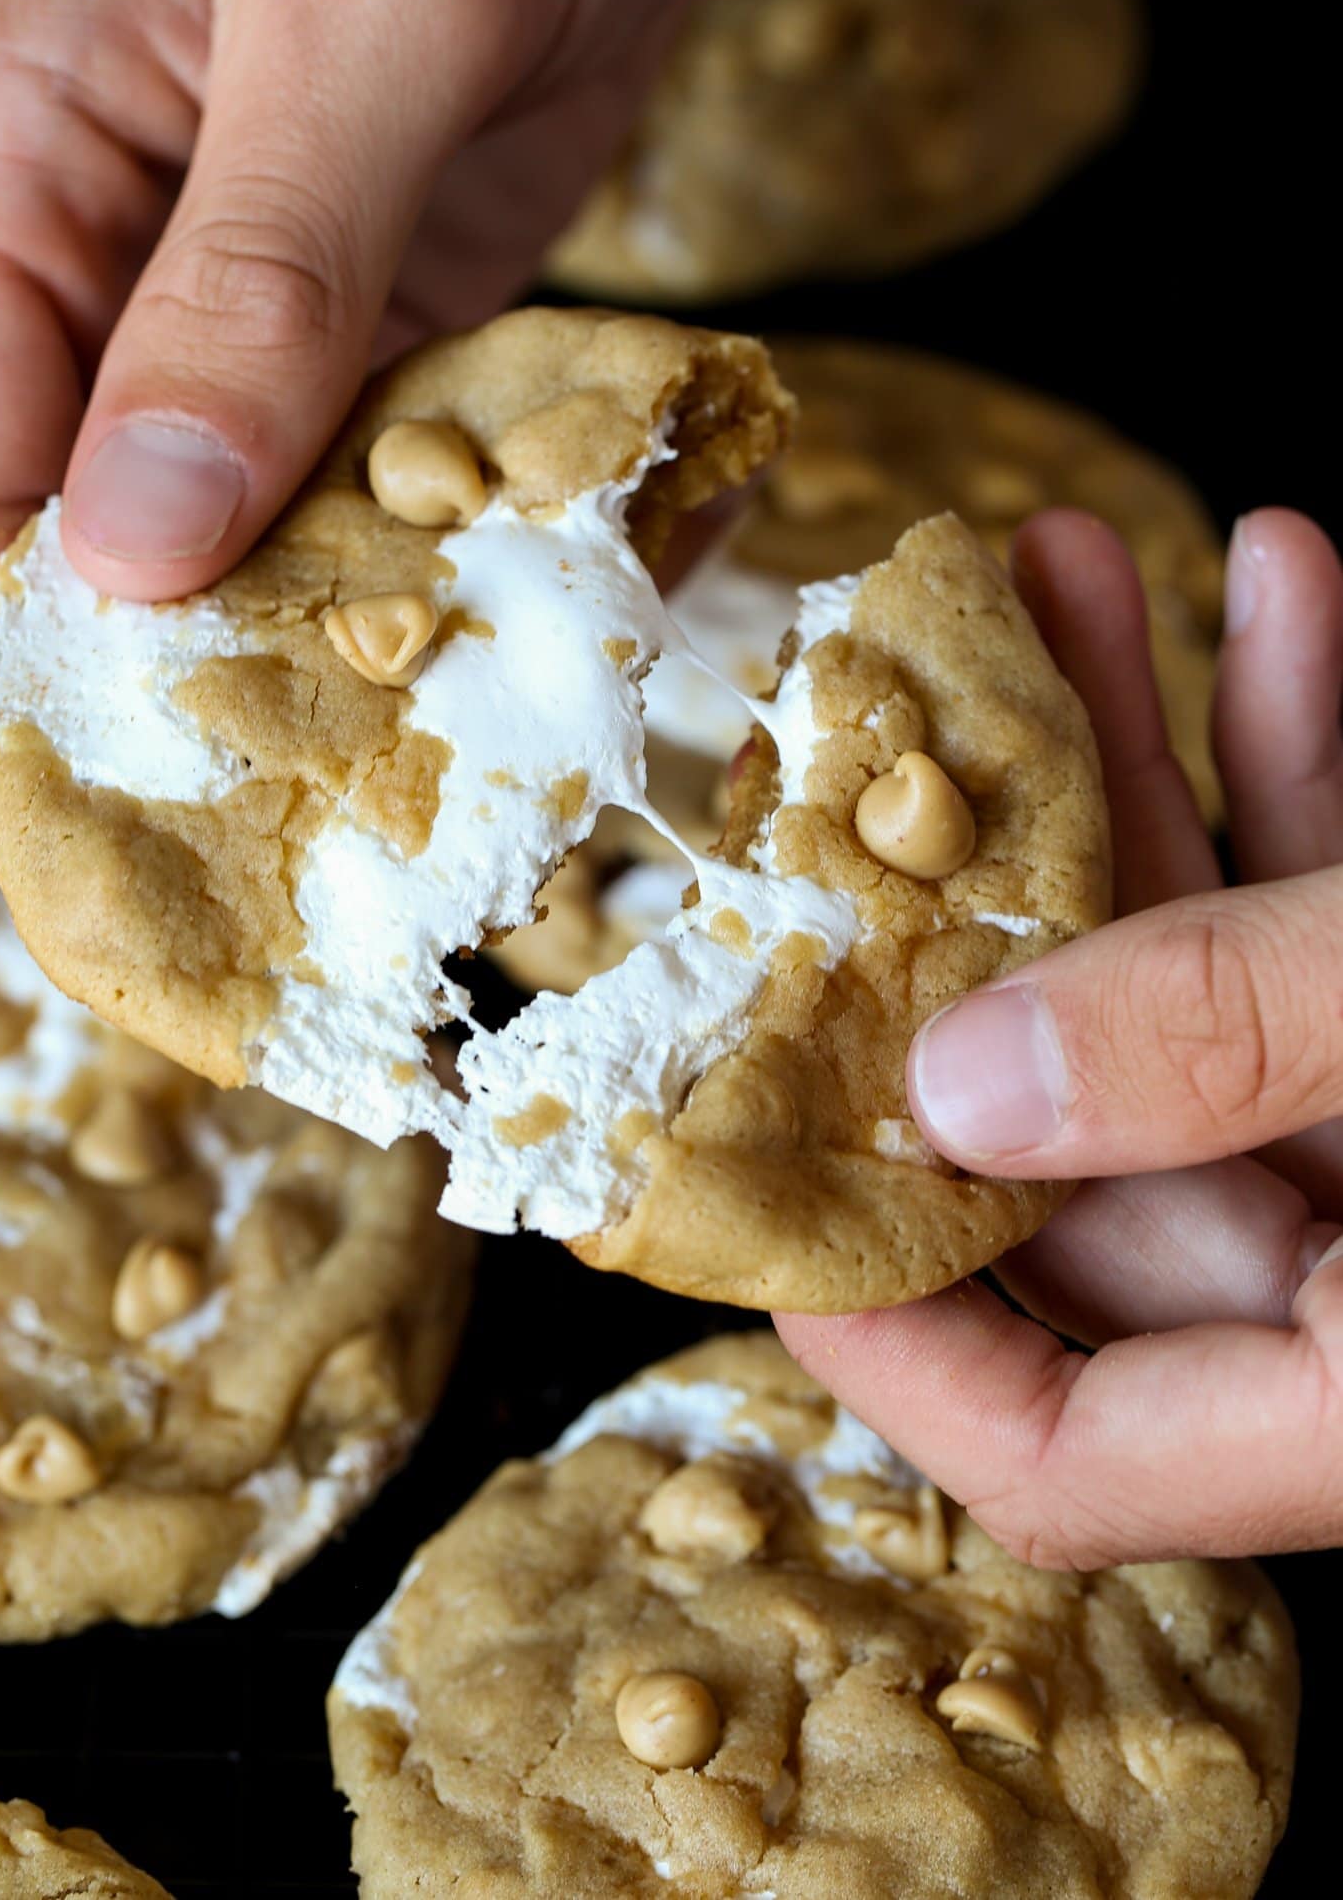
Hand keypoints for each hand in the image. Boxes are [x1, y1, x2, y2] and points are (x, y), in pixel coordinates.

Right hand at [0, 0, 789, 684]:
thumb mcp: (372, 4)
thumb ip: (257, 274)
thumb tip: (139, 545)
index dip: (67, 665)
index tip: (249, 751)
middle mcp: (67, 279)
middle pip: (91, 573)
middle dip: (251, 661)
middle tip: (437, 706)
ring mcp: (211, 325)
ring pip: (245, 564)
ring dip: (389, 619)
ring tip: (552, 621)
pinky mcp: (344, 345)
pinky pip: (373, 503)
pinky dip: (473, 548)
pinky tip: (598, 540)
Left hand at [780, 505, 1342, 1567]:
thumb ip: (1225, 1047)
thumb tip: (962, 1072)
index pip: (1055, 1450)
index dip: (879, 1329)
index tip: (743, 1164)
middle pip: (1100, 1138)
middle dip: (998, 900)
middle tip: (873, 737)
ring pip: (1214, 982)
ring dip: (1145, 768)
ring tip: (1051, 577)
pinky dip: (1311, 763)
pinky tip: (1284, 585)